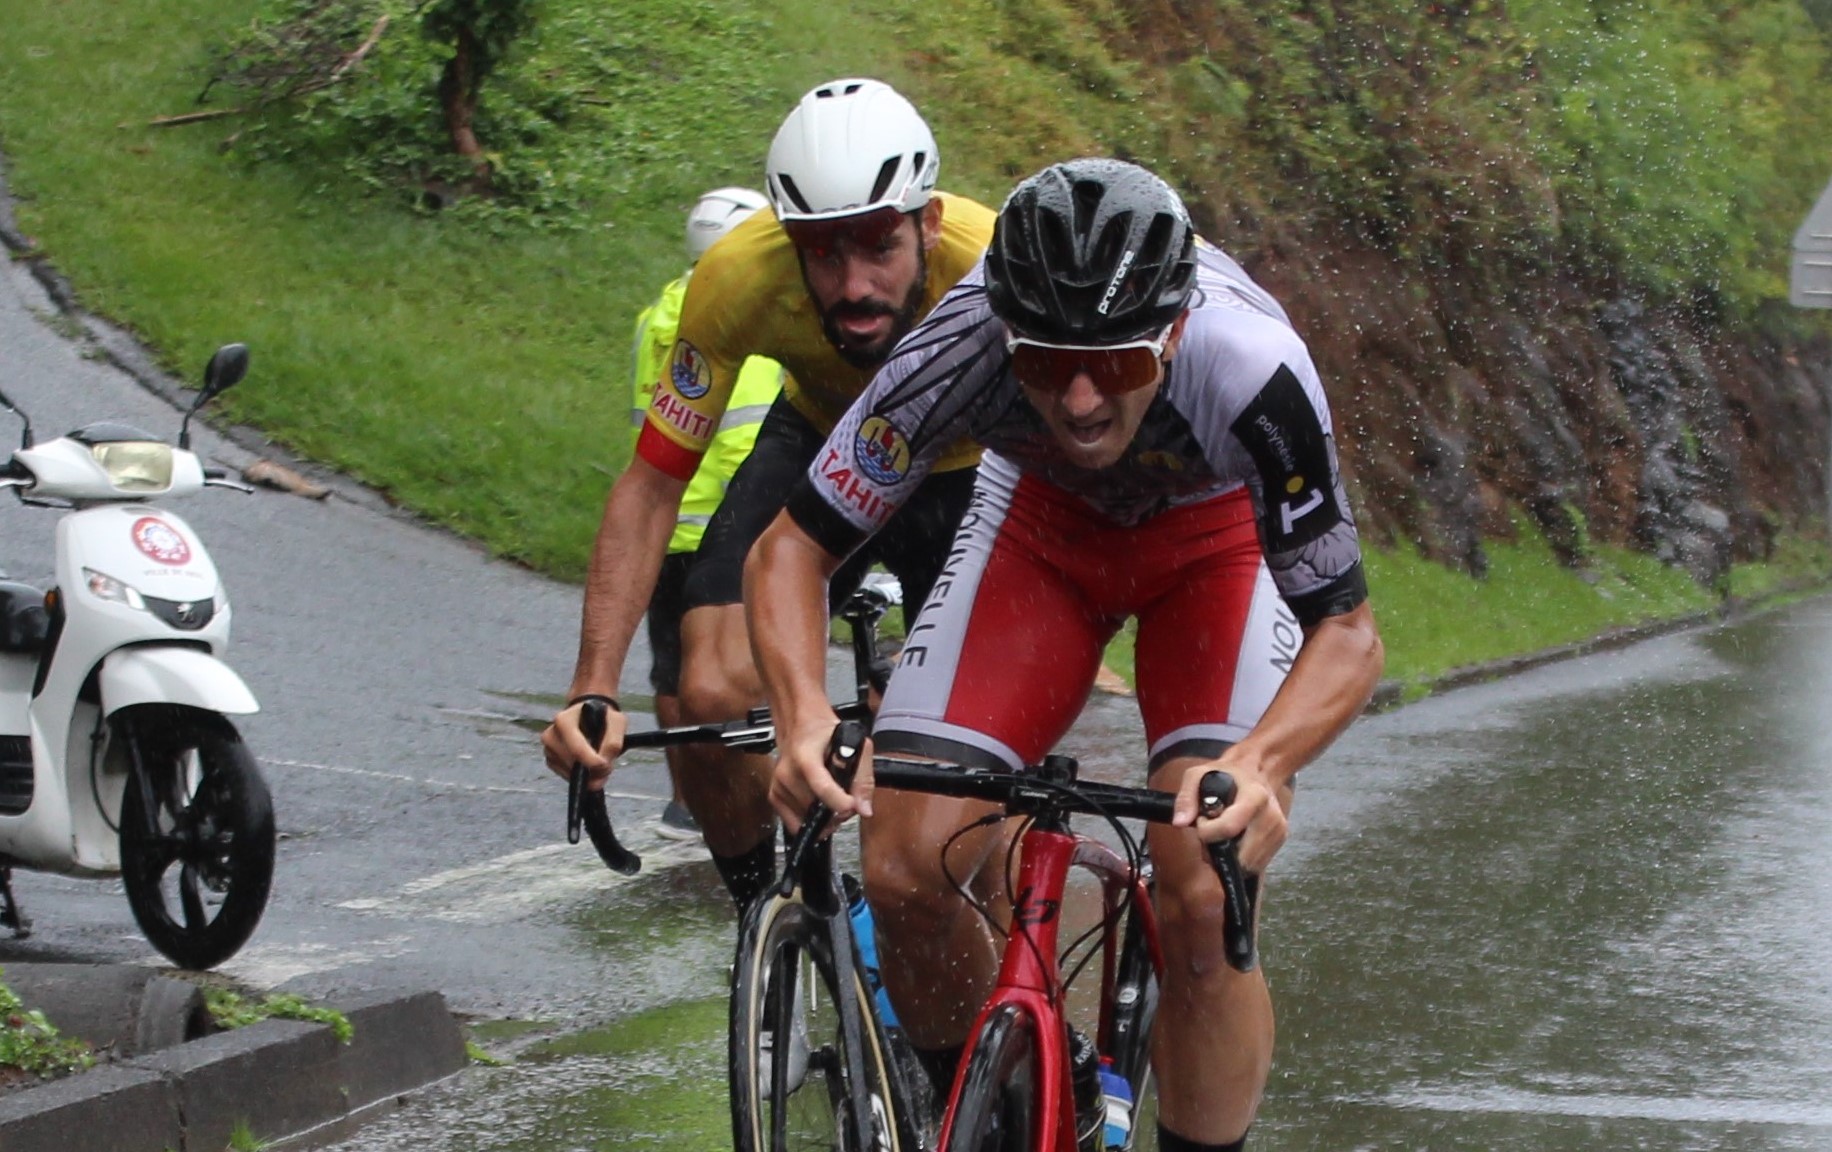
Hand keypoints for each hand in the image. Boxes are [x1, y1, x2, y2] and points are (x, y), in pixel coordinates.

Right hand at [541, 699, 627, 787]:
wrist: (588, 715)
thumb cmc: (602, 717)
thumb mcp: (616, 722)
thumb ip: (613, 742)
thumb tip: (603, 765)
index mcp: (564, 720)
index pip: (576, 748)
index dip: (592, 762)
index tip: (606, 765)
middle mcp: (551, 735)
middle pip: (573, 763)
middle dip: (593, 770)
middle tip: (607, 765)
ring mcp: (549, 749)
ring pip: (571, 773)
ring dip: (588, 774)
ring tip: (599, 761)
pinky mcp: (550, 761)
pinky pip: (567, 776)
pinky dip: (580, 775)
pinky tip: (588, 763)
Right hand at [769, 714, 872, 833]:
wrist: (800, 726)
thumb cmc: (825, 734)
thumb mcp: (854, 745)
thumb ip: (863, 778)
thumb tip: (864, 809)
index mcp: (805, 756)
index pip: (821, 786)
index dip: (839, 802)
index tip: (852, 807)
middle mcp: (787, 772)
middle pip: (814, 808)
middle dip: (836, 812)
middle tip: (848, 802)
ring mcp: (778, 785)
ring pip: (806, 819)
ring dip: (823, 818)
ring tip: (833, 802)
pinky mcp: (774, 796)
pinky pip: (793, 823)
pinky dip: (809, 821)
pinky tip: (819, 808)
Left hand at [1171, 753, 1287, 874]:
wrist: (1257, 771)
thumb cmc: (1226, 774)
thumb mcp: (1198, 775)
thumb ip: (1186, 797)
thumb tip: (1180, 822)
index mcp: (1254, 796)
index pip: (1229, 828)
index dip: (1207, 832)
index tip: (1202, 821)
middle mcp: (1270, 815)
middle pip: (1241, 855)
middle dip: (1219, 851)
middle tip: (1211, 834)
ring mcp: (1278, 830)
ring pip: (1249, 864)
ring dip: (1231, 857)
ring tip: (1224, 835)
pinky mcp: (1281, 840)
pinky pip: (1257, 863)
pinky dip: (1242, 858)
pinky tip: (1236, 840)